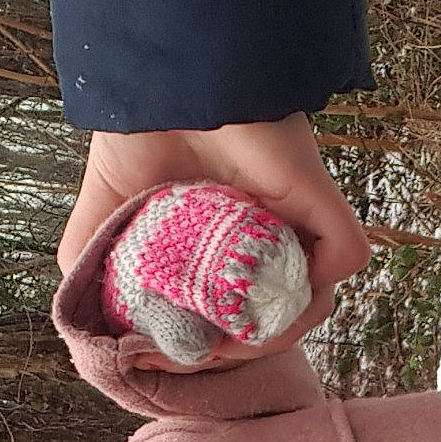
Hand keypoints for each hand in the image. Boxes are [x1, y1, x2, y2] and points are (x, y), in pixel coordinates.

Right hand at [59, 114, 371, 371]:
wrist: (160, 84)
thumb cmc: (136, 142)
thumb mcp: (101, 226)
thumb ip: (95, 280)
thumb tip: (102, 342)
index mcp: (227, 247)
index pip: (236, 317)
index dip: (205, 350)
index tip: (163, 357)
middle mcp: (268, 237)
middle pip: (274, 320)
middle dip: (233, 352)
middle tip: (190, 354)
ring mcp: (301, 221)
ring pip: (312, 303)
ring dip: (268, 337)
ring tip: (220, 341)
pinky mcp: (324, 200)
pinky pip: (345, 259)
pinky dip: (311, 290)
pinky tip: (254, 304)